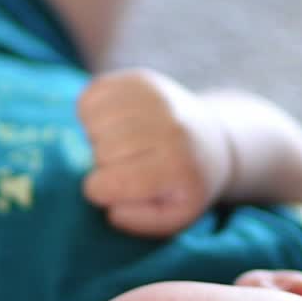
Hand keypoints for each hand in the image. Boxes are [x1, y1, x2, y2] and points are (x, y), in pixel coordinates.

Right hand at [77, 68, 232, 236]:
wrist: (211, 142)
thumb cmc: (183, 185)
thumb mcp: (172, 217)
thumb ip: (139, 222)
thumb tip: (112, 208)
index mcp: (176, 166)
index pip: (108, 184)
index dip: (101, 192)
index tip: (116, 190)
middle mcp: (169, 126)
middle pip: (100, 152)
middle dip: (103, 165)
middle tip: (128, 165)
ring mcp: (155, 97)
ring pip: (92, 123)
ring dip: (97, 138)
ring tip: (123, 145)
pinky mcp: (140, 78)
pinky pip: (90, 97)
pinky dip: (93, 114)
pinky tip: (116, 124)